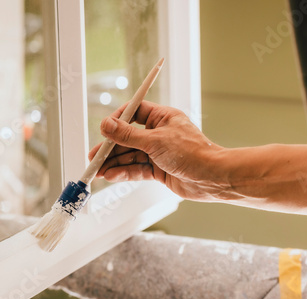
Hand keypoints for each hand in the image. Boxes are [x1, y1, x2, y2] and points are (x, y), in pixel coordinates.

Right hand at [88, 101, 225, 200]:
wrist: (212, 178)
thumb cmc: (192, 153)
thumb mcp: (154, 141)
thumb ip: (127, 135)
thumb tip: (105, 124)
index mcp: (162, 117)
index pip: (133, 112)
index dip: (117, 120)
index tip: (103, 130)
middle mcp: (159, 133)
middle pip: (128, 138)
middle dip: (111, 148)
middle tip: (94, 156)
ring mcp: (159, 152)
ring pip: (131, 156)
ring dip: (114, 163)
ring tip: (97, 170)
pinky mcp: (159, 169)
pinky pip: (138, 169)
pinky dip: (125, 172)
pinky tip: (111, 176)